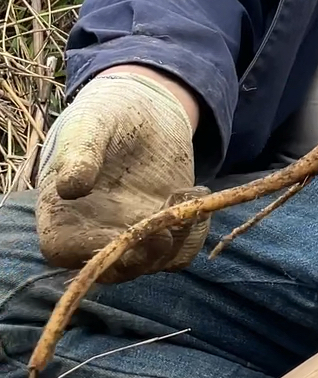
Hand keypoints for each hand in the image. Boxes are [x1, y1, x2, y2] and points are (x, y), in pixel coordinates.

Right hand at [36, 72, 209, 279]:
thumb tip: (68, 188)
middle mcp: (93, 234)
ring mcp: (131, 236)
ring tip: (187, 192)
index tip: (121, 235)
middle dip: (143, 256)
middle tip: (169, 226)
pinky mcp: (163, 230)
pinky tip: (196, 192)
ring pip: (152, 264)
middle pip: (114, 269)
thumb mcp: (90, 127)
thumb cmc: (103, 115)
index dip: (90, 251)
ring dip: (176, 240)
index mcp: (61, 214)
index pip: (64, 251)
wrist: (142, 109)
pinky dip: (194, 233)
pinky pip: (179, 251)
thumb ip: (80, 155)